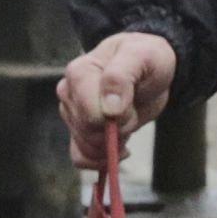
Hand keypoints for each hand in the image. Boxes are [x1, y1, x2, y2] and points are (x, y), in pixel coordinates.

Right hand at [56, 32, 176, 165]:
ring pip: (86, 147)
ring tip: (127, 120)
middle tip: (131, 110)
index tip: (130, 105)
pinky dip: (100, 160)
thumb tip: (108, 109)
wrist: (147, 69)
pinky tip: (119, 148)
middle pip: (89, 133)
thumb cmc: (144, 58)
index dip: (116, 117)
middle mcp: (69, 93)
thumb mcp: (141, 57)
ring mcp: (71, 113)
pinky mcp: (78, 130)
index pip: (90, 113)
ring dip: (113, 142)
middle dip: (117, 129)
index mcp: (79, 73)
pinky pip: (80, 157)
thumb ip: (121, 77)